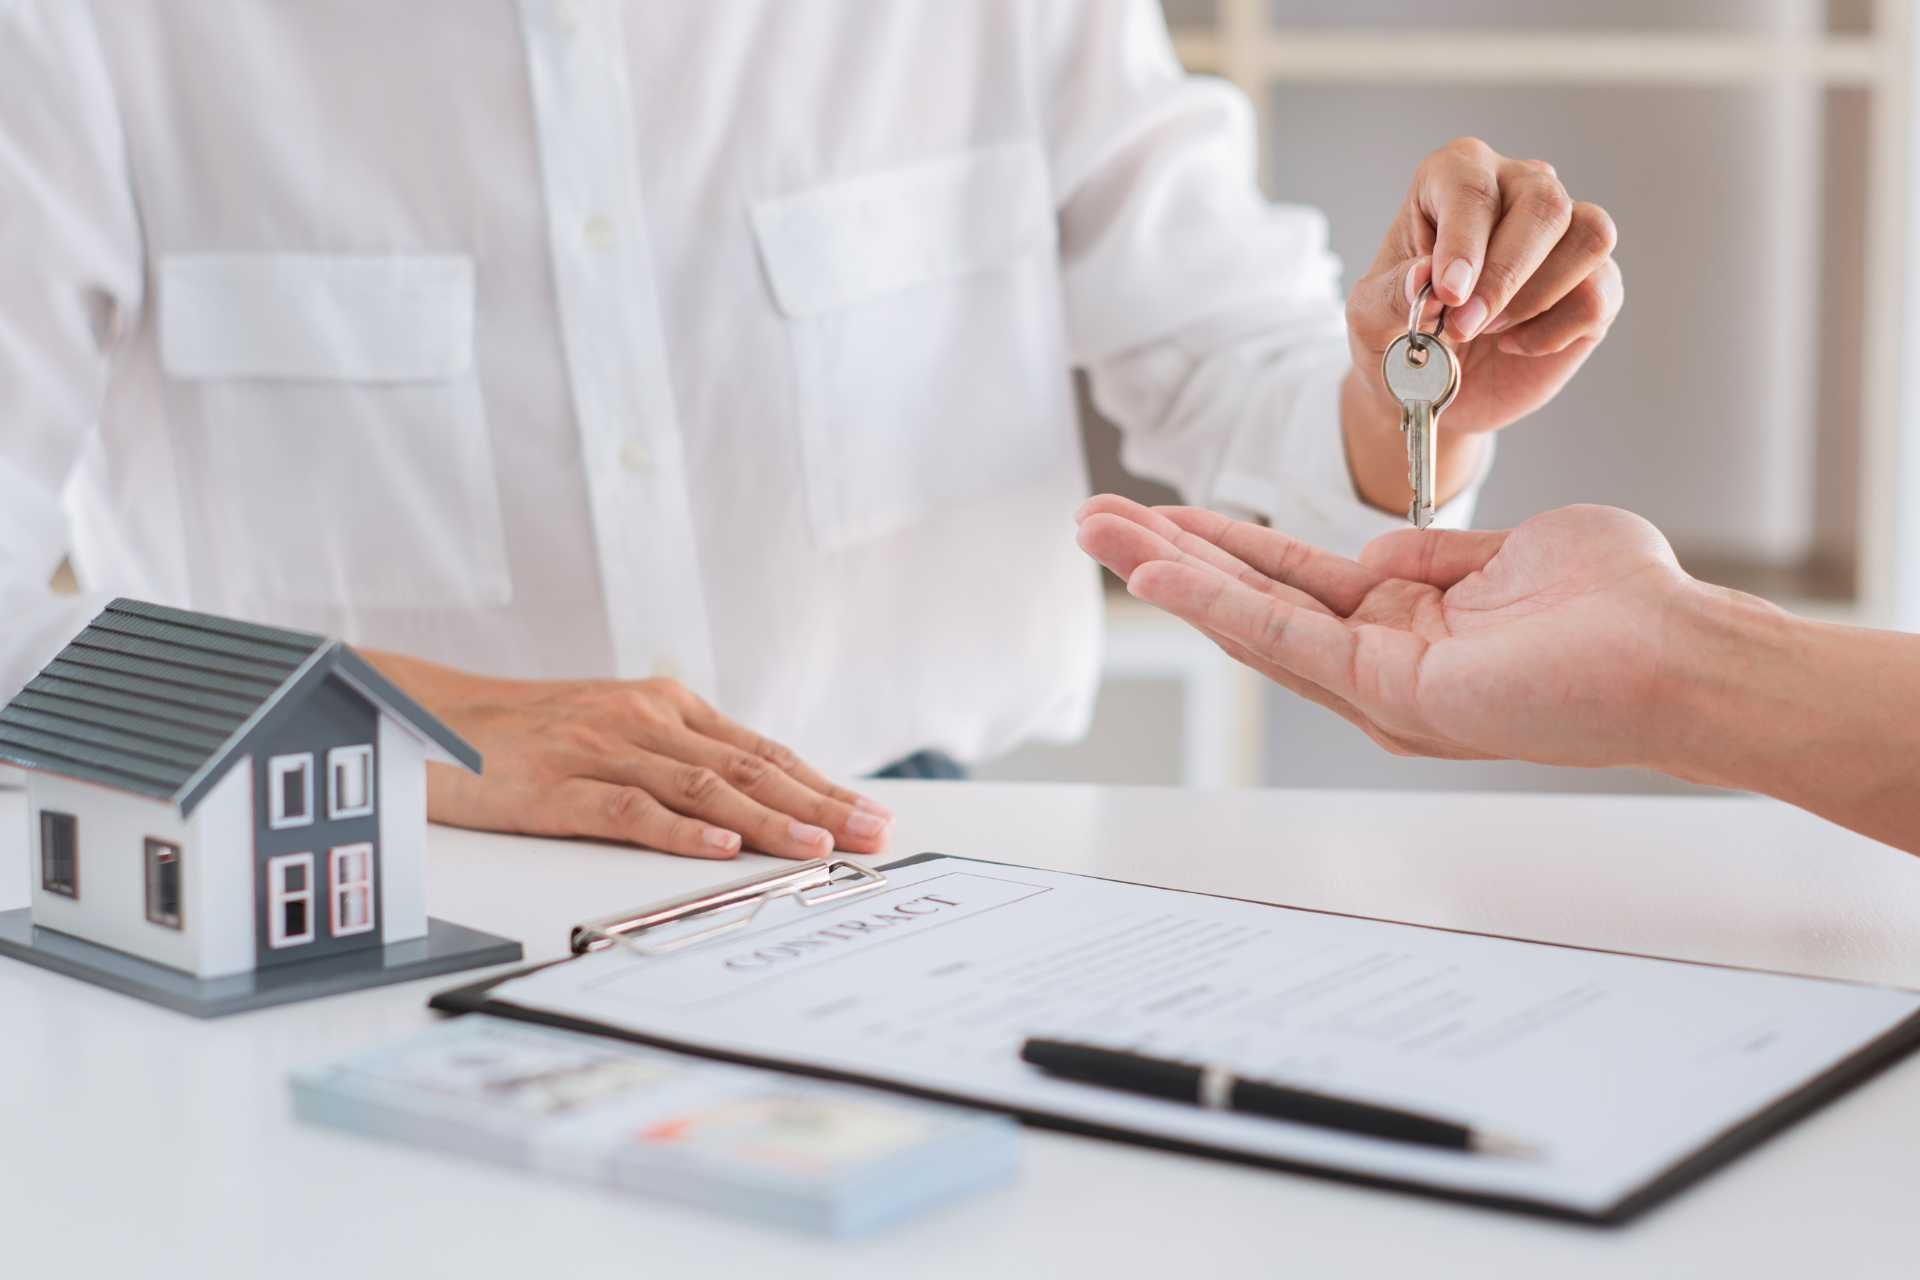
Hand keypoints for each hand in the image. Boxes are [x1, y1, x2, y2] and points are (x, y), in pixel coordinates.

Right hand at [361, 653, 892, 859]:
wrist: (428, 717)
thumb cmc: (528, 734)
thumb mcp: (615, 730)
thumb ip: (677, 758)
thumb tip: (754, 804)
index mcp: (665, 706)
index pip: (761, 750)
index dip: (821, 784)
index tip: (870, 815)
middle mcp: (643, 720)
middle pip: (747, 767)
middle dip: (818, 803)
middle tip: (871, 834)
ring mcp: (600, 749)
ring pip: (702, 787)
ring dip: (768, 820)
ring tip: (818, 846)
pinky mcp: (556, 785)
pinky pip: (628, 808)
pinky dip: (679, 830)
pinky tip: (720, 847)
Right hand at [1074, 495, 1697, 767]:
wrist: (1678, 651)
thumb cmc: (1622, 607)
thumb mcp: (1509, 555)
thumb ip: (1434, 557)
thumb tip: (1377, 555)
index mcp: (1406, 631)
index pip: (1291, 582)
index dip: (1223, 545)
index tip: (1161, 515)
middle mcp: (1379, 667)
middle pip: (1251, 602)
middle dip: (1168, 559)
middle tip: (1090, 521)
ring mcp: (1378, 685)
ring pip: (1252, 620)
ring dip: (1172, 576)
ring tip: (1100, 535)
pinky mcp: (1390, 689)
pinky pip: (1288, 636)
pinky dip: (1220, 602)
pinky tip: (1165, 572)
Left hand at [1349, 136, 1623, 434]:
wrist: (1427, 381)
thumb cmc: (1395, 333)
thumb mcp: (1371, 319)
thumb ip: (1392, 294)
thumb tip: (1425, 276)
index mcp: (1454, 175)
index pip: (1472, 188)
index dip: (1464, 242)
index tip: (1449, 295)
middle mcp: (1518, 185)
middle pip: (1544, 204)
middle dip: (1503, 276)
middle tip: (1461, 328)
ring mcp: (1563, 230)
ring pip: (1587, 237)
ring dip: (1533, 297)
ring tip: (1487, 330)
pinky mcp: (1594, 279)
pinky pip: (1598, 291)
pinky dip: (1553, 331)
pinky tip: (1514, 344)